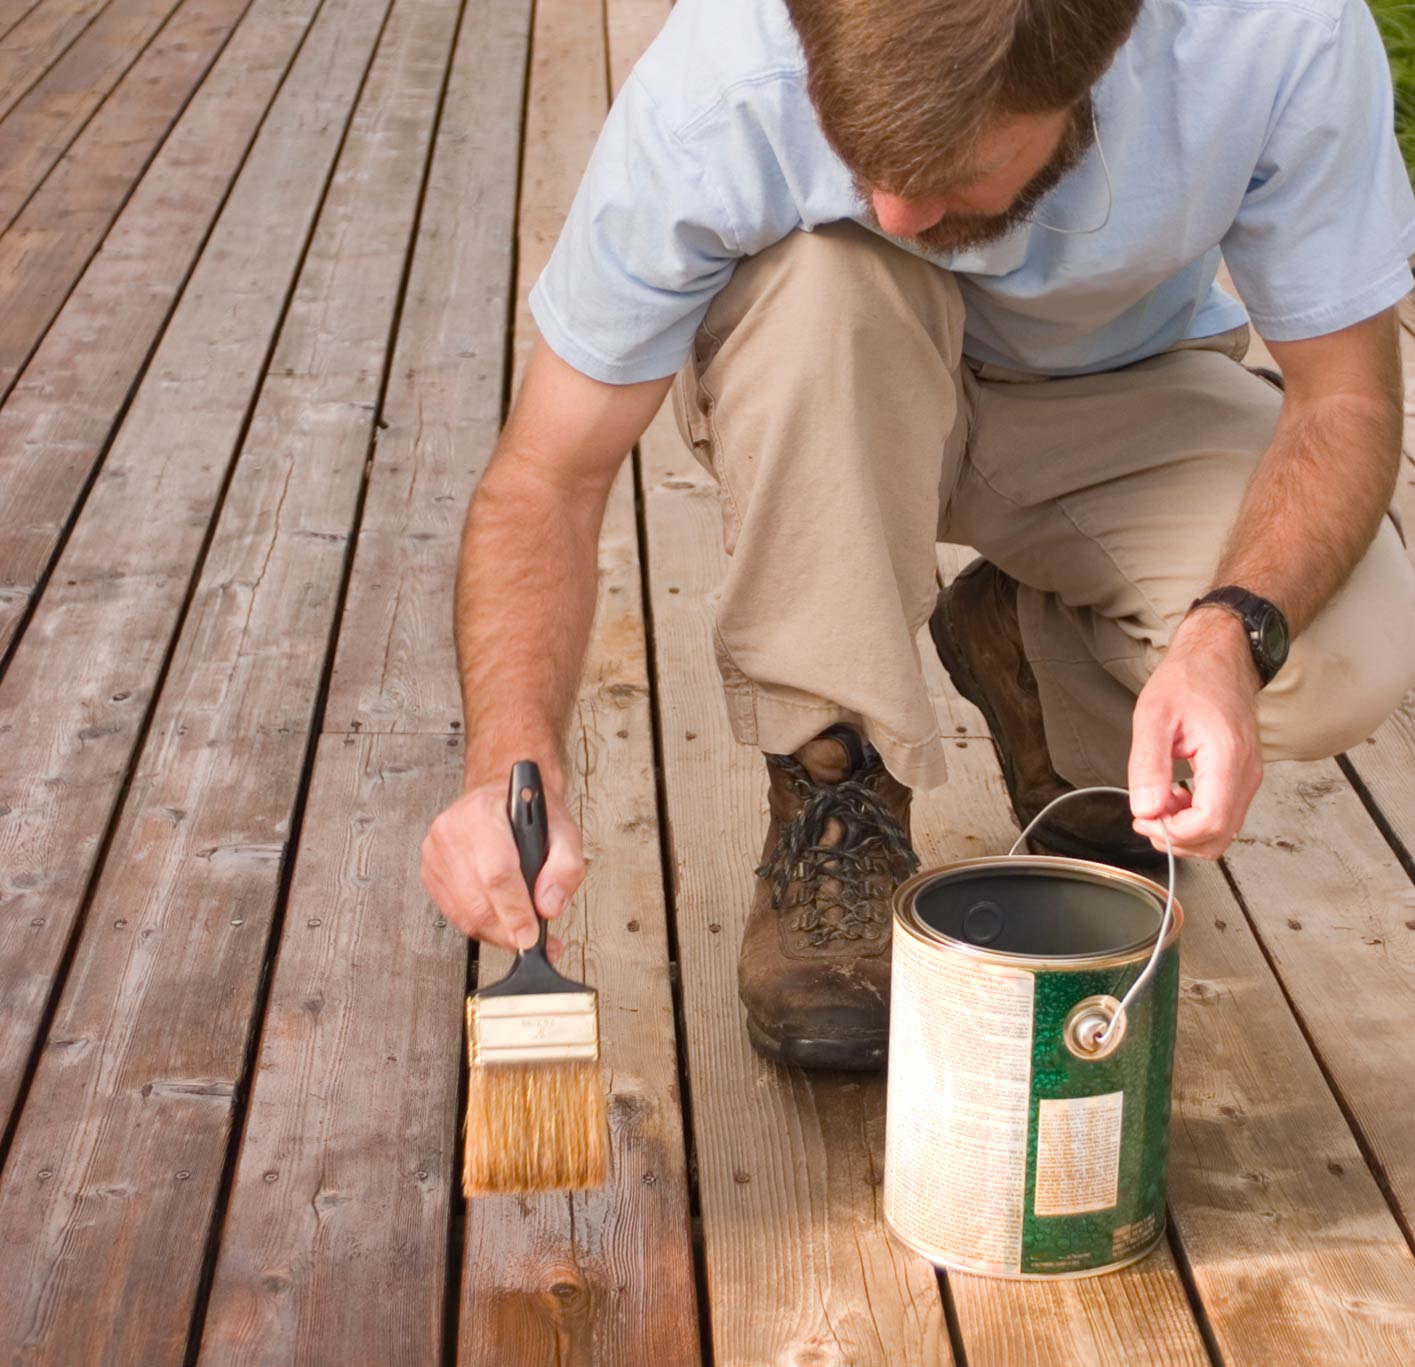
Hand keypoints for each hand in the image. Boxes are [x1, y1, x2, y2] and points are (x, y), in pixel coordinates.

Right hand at [420, 772, 585, 956]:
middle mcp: (452, 831)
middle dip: (508, 930)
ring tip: (520, 931)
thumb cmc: (530, 814)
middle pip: (478, 901)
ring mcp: (436, 853)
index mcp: (484, 813)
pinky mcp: (430, 872)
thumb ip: (566, 869)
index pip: (496, 874)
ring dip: (496, 932)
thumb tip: (549, 907)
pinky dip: (481, 926)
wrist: (499, 798)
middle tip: (532, 938)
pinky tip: (500, 922)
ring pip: (465, 915)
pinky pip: (454, 915)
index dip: (514, 911)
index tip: (530, 935)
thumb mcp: (564, 831)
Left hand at [1128, 609, 1263, 858]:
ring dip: (1185, 830)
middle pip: (1218, 838)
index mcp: (1227, 759)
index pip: (1209, 824)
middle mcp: (1246, 774)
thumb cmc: (1189, 679)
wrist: (1218, 658)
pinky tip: (1174, 796)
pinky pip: (1222, 815)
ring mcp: (1248, 777)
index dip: (1172, 833)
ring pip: (1221, 832)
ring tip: (1157, 802)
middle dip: (1177, 838)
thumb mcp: (1153, 716)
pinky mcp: (1242, 777)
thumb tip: (1145, 809)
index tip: (1143, 817)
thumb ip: (1148, 765)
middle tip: (1145, 814)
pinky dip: (1195, 818)